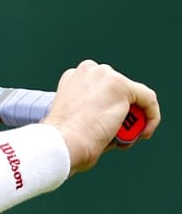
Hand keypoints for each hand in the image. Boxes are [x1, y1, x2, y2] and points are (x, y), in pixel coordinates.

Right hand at [44, 60, 160, 174]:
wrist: (62, 142)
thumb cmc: (62, 139)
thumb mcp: (72, 118)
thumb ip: (91, 111)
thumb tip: (112, 123)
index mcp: (72, 77)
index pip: (99, 86)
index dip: (105, 104)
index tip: (105, 121)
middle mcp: (88, 71)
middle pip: (116, 88)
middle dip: (121, 109)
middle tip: (117, 131)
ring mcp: (106, 77)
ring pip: (132, 95)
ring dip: (132, 116)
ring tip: (122, 136)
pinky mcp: (122, 87)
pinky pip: (147, 99)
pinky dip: (151, 116)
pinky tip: (143, 132)